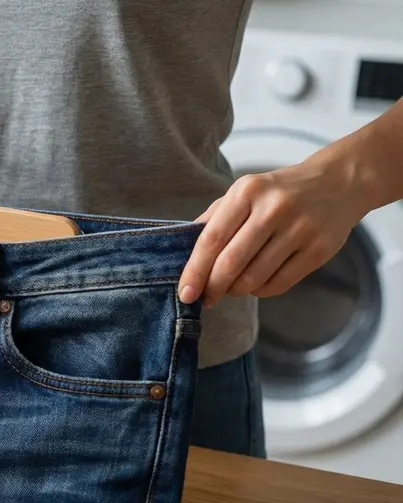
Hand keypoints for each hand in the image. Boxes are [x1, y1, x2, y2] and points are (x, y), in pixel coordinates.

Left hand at [178, 161, 366, 306]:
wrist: (340, 182)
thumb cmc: (279, 192)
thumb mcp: (244, 192)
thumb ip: (214, 219)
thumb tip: (184, 254)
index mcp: (247, 192)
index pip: (211, 239)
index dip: (194, 271)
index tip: (185, 293)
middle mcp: (273, 209)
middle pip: (231, 263)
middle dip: (213, 288)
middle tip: (205, 298)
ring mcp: (299, 229)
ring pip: (254, 278)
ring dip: (236, 291)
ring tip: (231, 287)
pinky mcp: (319, 249)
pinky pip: (279, 284)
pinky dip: (260, 291)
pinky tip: (256, 284)